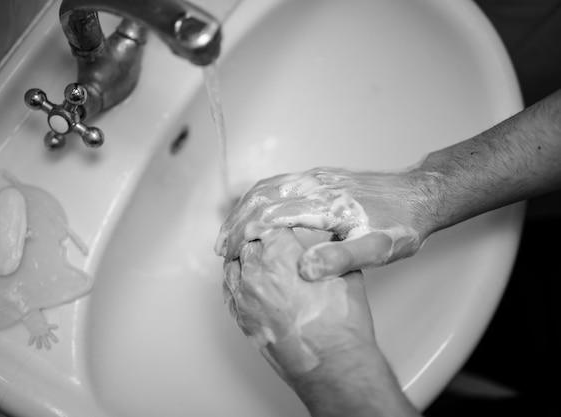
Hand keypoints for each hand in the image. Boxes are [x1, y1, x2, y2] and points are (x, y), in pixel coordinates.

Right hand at [216, 167, 434, 279]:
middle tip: (221, 248)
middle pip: (260, 197)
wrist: (421, 194)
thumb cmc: (400, 225)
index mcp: (324, 205)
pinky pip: (279, 181)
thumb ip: (340, 259)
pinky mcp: (320, 176)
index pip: (268, 216)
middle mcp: (315, 185)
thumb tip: (302, 270)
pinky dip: (257, 197)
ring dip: (243, 208)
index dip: (243, 235)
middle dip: (234, 222)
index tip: (229, 255)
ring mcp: (317, 177)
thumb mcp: (375, 250)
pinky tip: (256, 212)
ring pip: (266, 186)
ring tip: (230, 232)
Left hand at [222, 228, 419, 415]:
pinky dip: (237, 279)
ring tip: (260, 255)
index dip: (275, 219)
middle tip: (270, 235)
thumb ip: (332, 249)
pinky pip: (230, 289)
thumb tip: (330, 239)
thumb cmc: (343, 322)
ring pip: (234, 263)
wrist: (334, 366)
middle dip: (260, 236)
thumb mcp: (347, 272)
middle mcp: (256, 271)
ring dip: (245, 256)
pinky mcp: (241, 318)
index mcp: (280, 253)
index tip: (281, 221)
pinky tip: (248, 278)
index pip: (267, 222)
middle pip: (248, 240)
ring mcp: (245, 296)